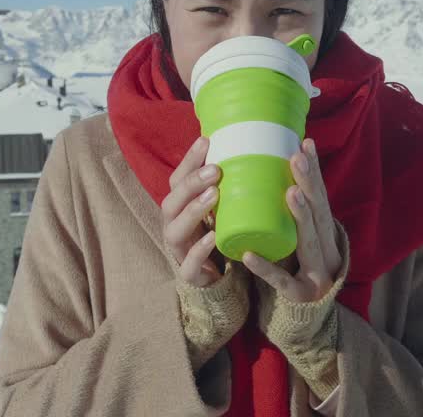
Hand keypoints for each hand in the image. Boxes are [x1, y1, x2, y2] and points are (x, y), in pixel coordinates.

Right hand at [161, 136, 222, 286]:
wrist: (218, 281)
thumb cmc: (219, 237)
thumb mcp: (221, 210)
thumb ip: (226, 187)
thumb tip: (252, 150)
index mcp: (180, 209)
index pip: (177, 180)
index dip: (189, 161)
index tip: (206, 141)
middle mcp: (174, 226)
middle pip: (171, 201)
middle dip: (191, 184)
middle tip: (215, 170)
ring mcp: (179, 251)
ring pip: (174, 230)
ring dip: (193, 210)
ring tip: (214, 195)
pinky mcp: (189, 275)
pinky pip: (188, 263)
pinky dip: (199, 250)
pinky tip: (212, 237)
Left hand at [242, 138, 343, 302]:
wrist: (310, 318)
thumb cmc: (300, 267)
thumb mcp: (301, 238)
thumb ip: (292, 213)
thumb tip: (270, 170)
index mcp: (324, 234)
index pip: (321, 198)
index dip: (315, 172)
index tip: (305, 143)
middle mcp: (326, 249)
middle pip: (320, 214)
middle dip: (309, 185)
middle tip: (297, 158)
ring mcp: (315, 272)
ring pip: (309, 243)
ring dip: (300, 217)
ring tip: (289, 193)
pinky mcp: (299, 295)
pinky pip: (281, 281)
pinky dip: (266, 268)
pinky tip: (249, 255)